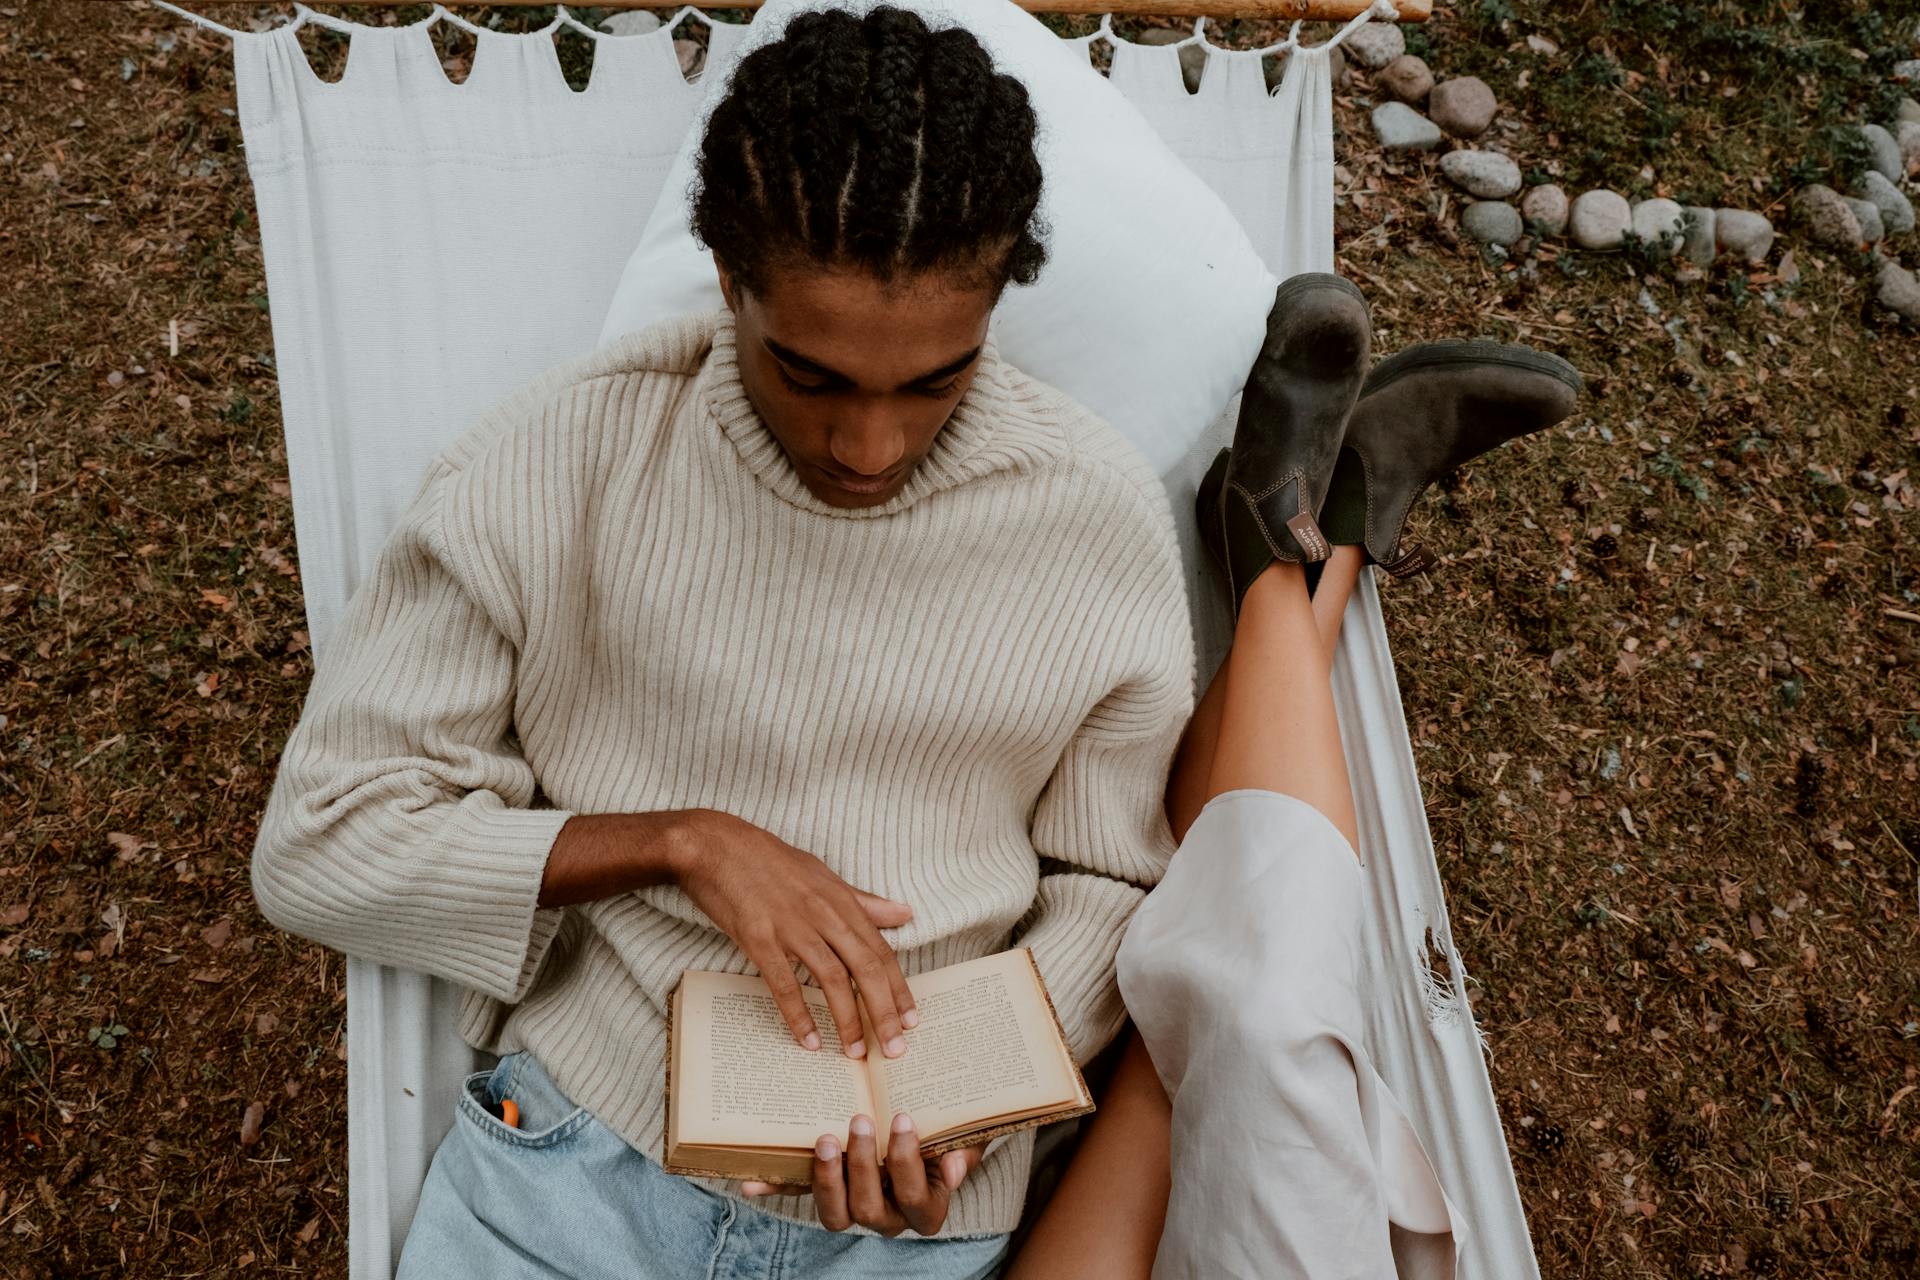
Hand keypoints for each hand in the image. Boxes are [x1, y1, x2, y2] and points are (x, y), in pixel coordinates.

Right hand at [670, 809, 919, 1058]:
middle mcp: (824, 914)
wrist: (715, 845)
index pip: (881, 951)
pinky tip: (810, 1040)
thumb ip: (863, 901)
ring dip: (848, 1020)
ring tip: (856, 1053)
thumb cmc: (768, 859)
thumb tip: (904, 913)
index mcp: (841, 901)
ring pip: (832, 979)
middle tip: (894, 1050)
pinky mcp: (759, 938)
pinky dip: (798, 1014)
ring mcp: (792, 926)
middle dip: (883, 1013)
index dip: (899, 988)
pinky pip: (784, 983)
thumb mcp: (823, 875)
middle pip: (865, 969)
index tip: (912, 1020)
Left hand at [740, 1113, 987, 1236]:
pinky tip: (751, 1183)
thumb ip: (963, 1152)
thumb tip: (953, 1171)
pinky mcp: (825, 1191)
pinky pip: (798, 1196)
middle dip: (864, 1166)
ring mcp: (853, 1206)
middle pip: (870, 1211)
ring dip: (826, 1180)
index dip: (908, 1164)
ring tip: (823, 1139)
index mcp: (924, 1206)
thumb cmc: (946, 1131)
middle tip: (860, 1120)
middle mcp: (888, 1215)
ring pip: (835, 1216)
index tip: (903, 1118)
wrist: (921, 1119)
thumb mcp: (963, 1136)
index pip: (915, 1199)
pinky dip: (774, 1190)